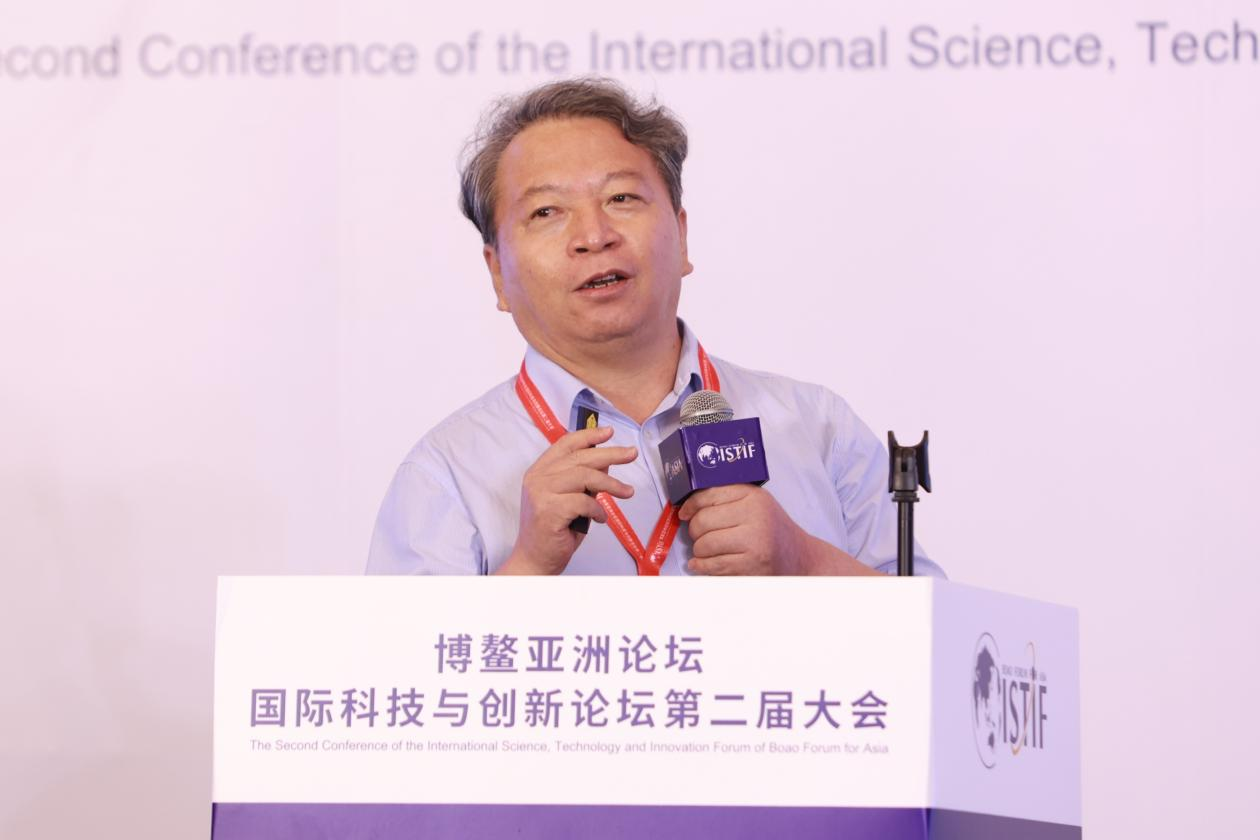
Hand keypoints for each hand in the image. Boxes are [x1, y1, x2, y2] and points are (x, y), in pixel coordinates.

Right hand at [496, 426, 636, 574]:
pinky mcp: (549, 510)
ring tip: (627, 492)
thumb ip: (583, 480)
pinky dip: (598, 509)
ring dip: (611, 484)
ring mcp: (541, 493)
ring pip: (584, 476)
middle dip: (610, 454)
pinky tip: (601, 518)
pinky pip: (583, 501)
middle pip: (580, 457)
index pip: (565, 444)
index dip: (589, 435)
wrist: (535, 560)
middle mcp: (537, 478)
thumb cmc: (554, 531)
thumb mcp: (571, 499)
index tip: (609, 432)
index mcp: (539, 471)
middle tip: (631, 454)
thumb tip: (606, 462)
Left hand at [678, 485, 881, 575]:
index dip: (690, 505)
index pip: (709, 495)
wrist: (801, 558)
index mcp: (754, 497)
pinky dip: (701, 567)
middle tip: (698, 536)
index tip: (684, 513)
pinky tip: (703, 564)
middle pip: (702, 522)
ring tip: (706, 551)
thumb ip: (728, 499)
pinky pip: (712, 566)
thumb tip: (688, 505)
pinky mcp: (751, 566)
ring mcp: (754, 543)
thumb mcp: (756, 504)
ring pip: (704, 545)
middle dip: (694, 532)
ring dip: (698, 551)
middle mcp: (755, 517)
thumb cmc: (772, 530)